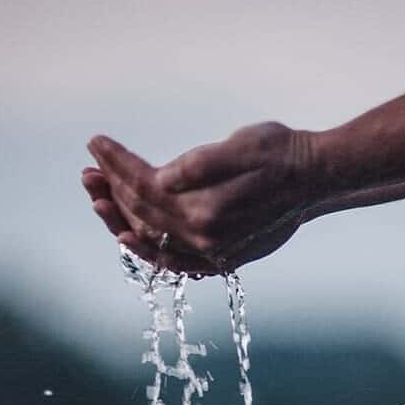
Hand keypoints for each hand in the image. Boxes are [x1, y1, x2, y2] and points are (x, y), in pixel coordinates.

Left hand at [84, 122, 319, 273]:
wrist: (316, 179)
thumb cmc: (280, 152)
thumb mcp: (241, 145)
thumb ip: (198, 165)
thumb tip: (158, 179)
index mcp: (205, 208)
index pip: (145, 186)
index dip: (117, 163)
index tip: (96, 143)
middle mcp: (205, 237)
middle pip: (143, 214)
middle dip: (112, 188)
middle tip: (88, 169)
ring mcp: (213, 252)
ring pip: (153, 237)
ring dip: (121, 216)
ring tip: (98, 196)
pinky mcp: (221, 257)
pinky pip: (174, 261)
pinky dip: (148, 251)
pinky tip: (128, 237)